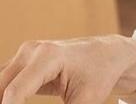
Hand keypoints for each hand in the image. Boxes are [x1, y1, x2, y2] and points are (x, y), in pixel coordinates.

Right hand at [0, 35, 135, 103]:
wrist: (109, 54)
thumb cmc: (101, 74)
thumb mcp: (86, 100)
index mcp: (48, 56)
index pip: (15, 92)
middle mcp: (32, 51)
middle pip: (1, 87)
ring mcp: (25, 55)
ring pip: (0, 85)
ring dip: (4, 100)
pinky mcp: (23, 63)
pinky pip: (5, 83)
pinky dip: (6, 98)